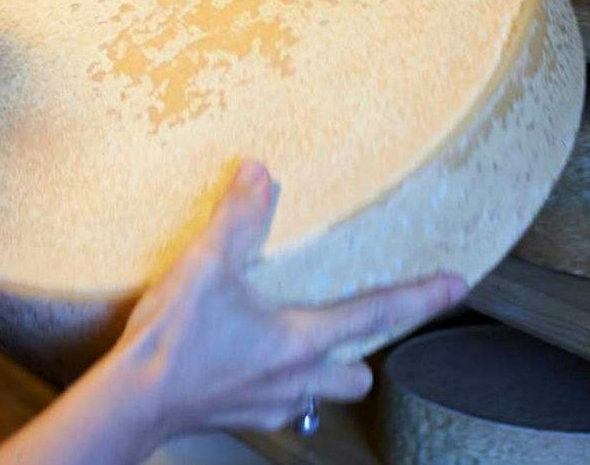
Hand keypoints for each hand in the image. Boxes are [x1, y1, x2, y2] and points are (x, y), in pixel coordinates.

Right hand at [110, 159, 465, 438]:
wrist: (134, 399)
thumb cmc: (173, 339)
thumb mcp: (204, 265)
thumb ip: (237, 218)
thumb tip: (259, 172)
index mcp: (300, 338)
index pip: (375, 313)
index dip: (419, 297)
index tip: (455, 285)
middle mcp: (297, 377)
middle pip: (357, 373)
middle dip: (361, 353)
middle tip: (349, 328)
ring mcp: (272, 403)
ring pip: (323, 395)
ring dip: (322, 373)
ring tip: (300, 347)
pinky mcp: (244, 417)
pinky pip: (282, 408)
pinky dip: (279, 387)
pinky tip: (253, 366)